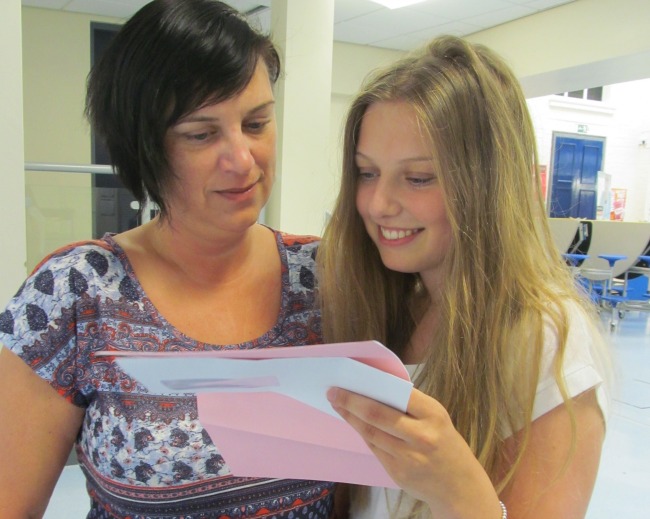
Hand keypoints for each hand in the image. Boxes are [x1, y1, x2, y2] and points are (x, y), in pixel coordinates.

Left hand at [327, 387, 501, 517]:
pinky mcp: (397, 473)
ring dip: (351, 418)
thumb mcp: (436, 418)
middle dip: (350, 402)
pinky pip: (374, 448)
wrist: (460, 487)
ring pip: (371, 432)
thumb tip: (374, 387)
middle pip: (377, 415)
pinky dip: (362, 434)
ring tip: (338, 406)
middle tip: (332, 392)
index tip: (347, 380)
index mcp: (434, 414)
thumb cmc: (445, 444)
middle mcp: (421, 435)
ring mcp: (409, 457)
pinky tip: (354, 424)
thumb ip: (411, 405)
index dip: (368, 389)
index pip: (397, 395)